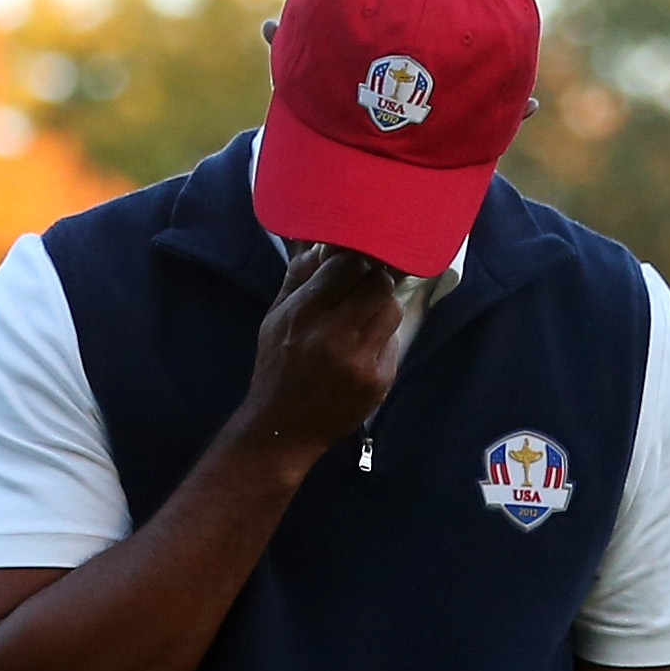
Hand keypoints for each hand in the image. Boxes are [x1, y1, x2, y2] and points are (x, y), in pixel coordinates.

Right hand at [228, 245, 408, 468]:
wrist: (282, 428)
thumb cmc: (277, 367)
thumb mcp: (276, 318)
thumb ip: (300, 278)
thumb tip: (326, 242)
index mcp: (303, 312)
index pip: (349, 263)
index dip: (354, 259)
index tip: (352, 266)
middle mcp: (333, 334)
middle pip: (378, 282)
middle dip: (373, 280)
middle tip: (363, 289)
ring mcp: (360, 360)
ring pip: (392, 309)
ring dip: (381, 308)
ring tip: (363, 319)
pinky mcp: (378, 380)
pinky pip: (393, 342)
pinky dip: (382, 340)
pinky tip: (363, 350)